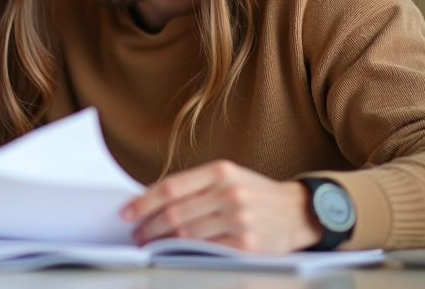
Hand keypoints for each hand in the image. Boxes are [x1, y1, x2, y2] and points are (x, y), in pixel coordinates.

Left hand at [121, 160, 321, 252]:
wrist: (299, 211)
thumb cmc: (255, 193)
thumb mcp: (228, 177)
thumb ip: (194, 187)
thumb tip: (151, 201)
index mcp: (220, 171)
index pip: (170, 188)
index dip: (143, 202)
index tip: (125, 213)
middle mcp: (229, 192)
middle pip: (174, 214)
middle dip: (148, 227)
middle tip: (136, 235)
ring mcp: (239, 219)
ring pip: (187, 235)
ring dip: (162, 243)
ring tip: (151, 246)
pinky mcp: (247, 244)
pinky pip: (206, 251)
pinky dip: (186, 254)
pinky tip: (176, 254)